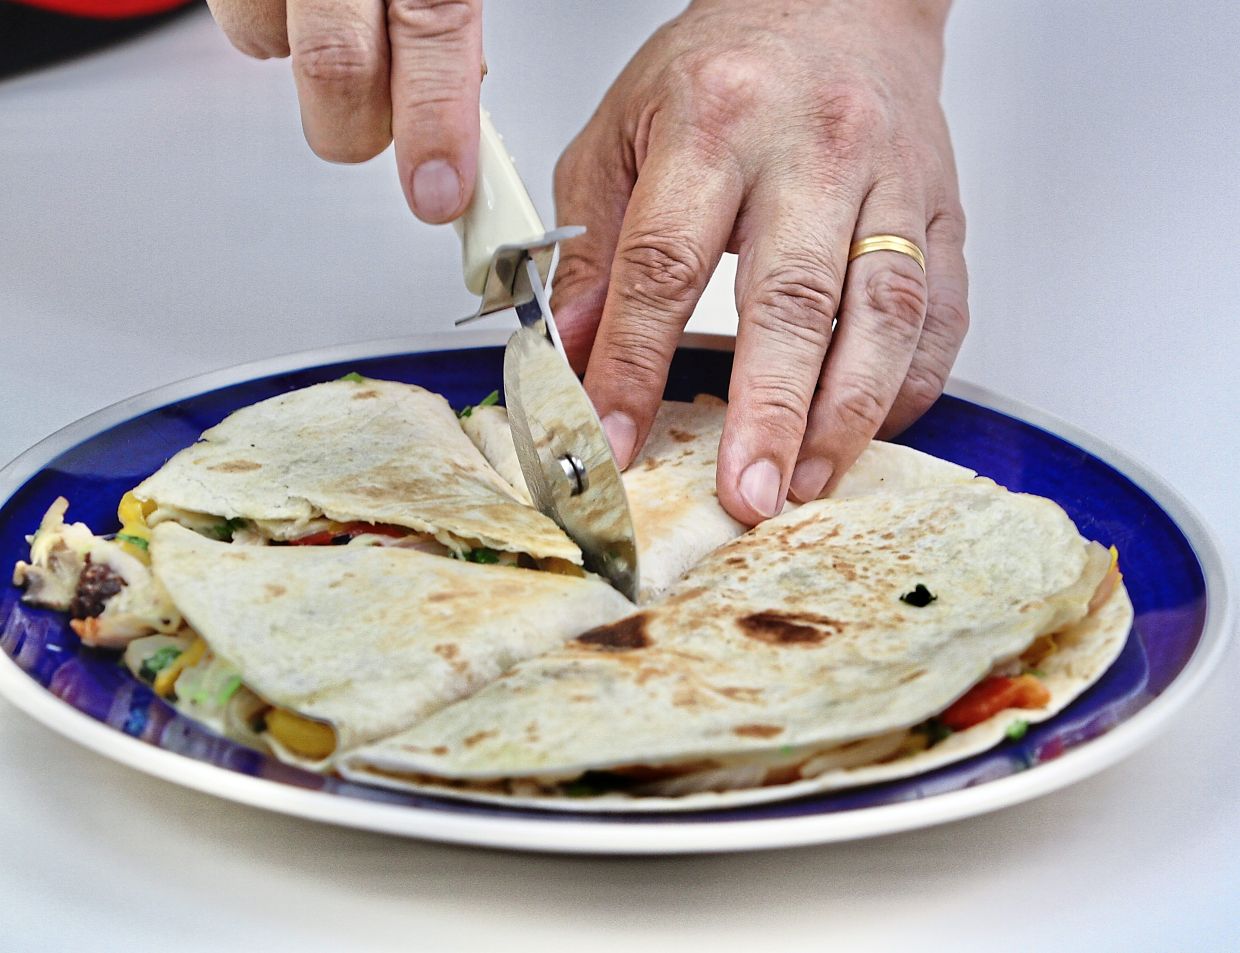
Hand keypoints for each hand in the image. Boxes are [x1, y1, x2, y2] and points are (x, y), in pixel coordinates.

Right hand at [205, 0, 483, 222]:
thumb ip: (444, 17)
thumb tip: (460, 118)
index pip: (432, 25)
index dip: (436, 120)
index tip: (438, 190)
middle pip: (335, 61)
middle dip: (361, 128)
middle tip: (381, 130)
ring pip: (274, 47)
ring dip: (310, 67)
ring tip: (342, 20)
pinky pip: (240, 21)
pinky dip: (273, 30)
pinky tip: (303, 1)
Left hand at [552, 0, 968, 524]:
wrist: (839, 2)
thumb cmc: (727, 70)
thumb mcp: (624, 134)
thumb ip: (595, 248)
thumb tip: (572, 355)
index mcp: (715, 120)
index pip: (664, 263)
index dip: (634, 363)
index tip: (613, 439)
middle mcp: (813, 148)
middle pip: (792, 296)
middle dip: (768, 410)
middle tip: (746, 492)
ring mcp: (890, 180)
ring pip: (884, 311)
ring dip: (848, 412)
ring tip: (807, 480)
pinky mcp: (943, 209)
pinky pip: (943, 309)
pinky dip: (912, 382)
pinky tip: (872, 428)